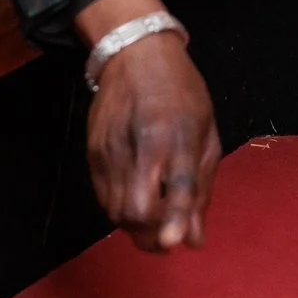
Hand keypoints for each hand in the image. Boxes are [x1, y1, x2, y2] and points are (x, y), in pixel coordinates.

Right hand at [84, 28, 218, 252]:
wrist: (134, 54)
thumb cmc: (180, 91)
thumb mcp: (205, 131)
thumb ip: (201, 186)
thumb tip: (193, 238)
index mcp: (177, 135)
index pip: (177, 183)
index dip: (175, 216)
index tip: (174, 243)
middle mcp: (141, 145)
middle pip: (136, 211)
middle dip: (151, 236)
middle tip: (167, 237)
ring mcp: (111, 150)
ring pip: (116, 212)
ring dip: (136, 227)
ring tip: (153, 219)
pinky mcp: (92, 152)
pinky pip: (103, 197)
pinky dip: (120, 209)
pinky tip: (135, 197)